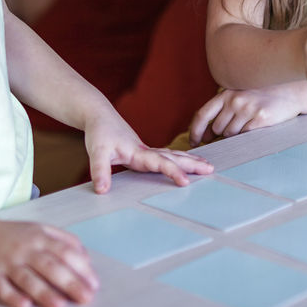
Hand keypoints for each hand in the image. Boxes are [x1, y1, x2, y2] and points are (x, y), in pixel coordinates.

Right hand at [0, 216, 96, 306]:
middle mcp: (24, 250)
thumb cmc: (10, 235)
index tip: (94, 284)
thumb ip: (63, 239)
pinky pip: (1, 288)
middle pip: (50, 266)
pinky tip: (24, 305)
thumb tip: (86, 258)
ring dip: (44, 292)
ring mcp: (6, 263)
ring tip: (59, 306)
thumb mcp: (39, 229)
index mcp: (39, 238)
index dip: (81, 268)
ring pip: (27, 279)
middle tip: (86, 298)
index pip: (65, 252)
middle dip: (70, 282)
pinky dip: (12, 296)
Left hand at [83, 113, 212, 192]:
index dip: (172, 172)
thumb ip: (100, 171)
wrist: (99, 116)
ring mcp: (147, 150)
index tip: (185, 182)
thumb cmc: (99, 132)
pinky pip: (167, 155)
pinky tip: (187, 161)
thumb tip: (102, 190)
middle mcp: (146, 151)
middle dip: (192, 164)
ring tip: (207, 166)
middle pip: (173, 157)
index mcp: (137, 152)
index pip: (159, 163)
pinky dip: (180, 158)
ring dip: (190, 160)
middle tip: (210, 170)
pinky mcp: (145, 152)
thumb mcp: (96, 152)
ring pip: (173, 155)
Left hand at [188, 85, 306, 146]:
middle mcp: (235, 100)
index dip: (195, 131)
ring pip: (231, 134)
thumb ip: (223, 109)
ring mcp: (248, 110)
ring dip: (237, 135)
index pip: (202, 114)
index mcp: (226, 93)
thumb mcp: (240, 95)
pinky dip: (248, 136)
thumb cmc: (263, 96)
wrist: (290, 92)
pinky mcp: (260, 119)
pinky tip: (256, 126)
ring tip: (249, 123)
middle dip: (222, 134)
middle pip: (217, 128)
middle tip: (236, 128)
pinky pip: (245, 136)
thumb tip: (207, 133)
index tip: (195, 142)